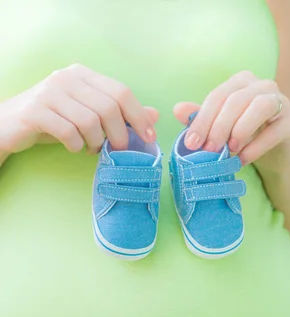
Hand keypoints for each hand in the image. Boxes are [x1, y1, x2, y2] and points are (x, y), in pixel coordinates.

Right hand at [0, 63, 157, 155]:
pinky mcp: (34, 111)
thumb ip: (121, 114)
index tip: (149, 138)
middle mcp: (66, 78)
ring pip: (89, 121)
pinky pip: (68, 132)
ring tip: (92, 148)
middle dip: (119, 134)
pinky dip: (77, 145)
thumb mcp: (90, 115)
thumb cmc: (55, 121)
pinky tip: (74, 147)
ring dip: (96, 142)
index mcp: (84, 75)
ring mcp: (48, 92)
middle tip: (118, 149)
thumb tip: (155, 115)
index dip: (139, 116)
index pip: (121, 91)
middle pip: (108, 107)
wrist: (8, 125)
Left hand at [173, 70, 289, 174]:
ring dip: (240, 129)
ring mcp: (282, 101)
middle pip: (237, 100)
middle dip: (219, 126)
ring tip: (229, 151)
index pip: (218, 96)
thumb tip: (176, 109)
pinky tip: (244, 159)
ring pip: (260, 106)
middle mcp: (263, 85)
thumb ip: (201, 118)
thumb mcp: (221, 128)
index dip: (202, 119)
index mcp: (242, 82)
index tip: (192, 144)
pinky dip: (257, 146)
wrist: (276, 155)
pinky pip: (275, 130)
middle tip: (208, 150)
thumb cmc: (245, 137)